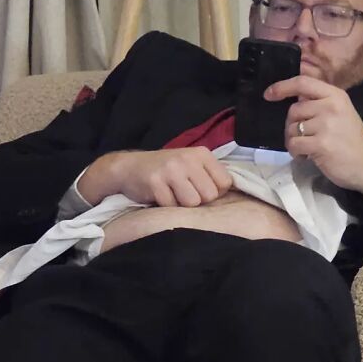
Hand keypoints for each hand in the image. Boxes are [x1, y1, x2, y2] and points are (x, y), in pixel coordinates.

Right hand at [78, 147, 233, 207]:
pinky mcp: (156, 182)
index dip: (213, 192)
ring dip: (181, 205)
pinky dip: (166, 207)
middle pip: (209, 196)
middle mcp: (188, 158)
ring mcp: (171, 169)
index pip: (225, 183)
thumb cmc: (165, 171)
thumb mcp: (190, 166)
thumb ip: (209, 176)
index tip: (198, 189)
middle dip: (197, 201)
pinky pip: (172, 207)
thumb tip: (233, 195)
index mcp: (201, 154)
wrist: (129, 167)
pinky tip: (159, 196)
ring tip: (171, 194)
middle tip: (182, 192)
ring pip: (193, 203)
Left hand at [265, 75, 362, 194]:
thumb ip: (319, 103)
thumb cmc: (352, 140)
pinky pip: (294, 144)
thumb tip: (293, 99)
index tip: (268, 94)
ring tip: (307, 148)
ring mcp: (326, 125)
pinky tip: (307, 156)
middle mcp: (331, 106)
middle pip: (294, 110)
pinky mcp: (321, 144)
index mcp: (335, 95)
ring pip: (292, 128)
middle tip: (302, 136)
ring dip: (293, 141)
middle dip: (291, 125)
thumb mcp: (340, 112)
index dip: (282, 87)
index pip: (303, 83)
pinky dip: (296, 152)